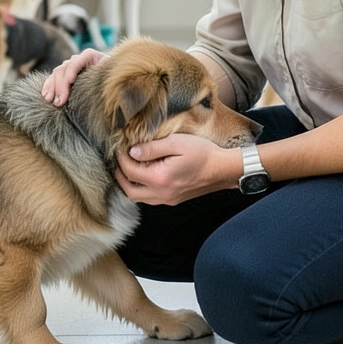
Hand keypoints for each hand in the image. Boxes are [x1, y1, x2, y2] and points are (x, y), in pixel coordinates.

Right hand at [41, 48, 108, 105]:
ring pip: (57, 73)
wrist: (111, 78)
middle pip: (64, 69)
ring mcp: (70, 65)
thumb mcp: (110, 75)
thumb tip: (100, 87)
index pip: (76, 62)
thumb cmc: (113, 77)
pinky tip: (46, 95)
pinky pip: (53, 78)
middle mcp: (77, 59)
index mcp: (90, 55)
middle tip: (59, 102)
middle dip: (60, 86)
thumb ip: (104, 77)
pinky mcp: (65, 74)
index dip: (71, 72)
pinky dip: (49, 86)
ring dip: (52, 87)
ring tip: (50, 100)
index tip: (70, 82)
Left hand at [115, 134, 239, 205]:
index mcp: (160, 178)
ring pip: (138, 197)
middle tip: (119, 159)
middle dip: (120, 174)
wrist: (223, 169)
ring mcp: (167, 200)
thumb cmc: (203, 154)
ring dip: (129, 183)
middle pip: (129, 190)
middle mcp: (161, 193)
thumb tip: (132, 152)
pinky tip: (144, 176)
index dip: (121, 158)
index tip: (121, 147)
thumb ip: (152, 147)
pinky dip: (141, 188)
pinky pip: (149, 199)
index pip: (129, 170)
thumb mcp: (177, 143)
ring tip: (129, 167)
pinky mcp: (172, 200)